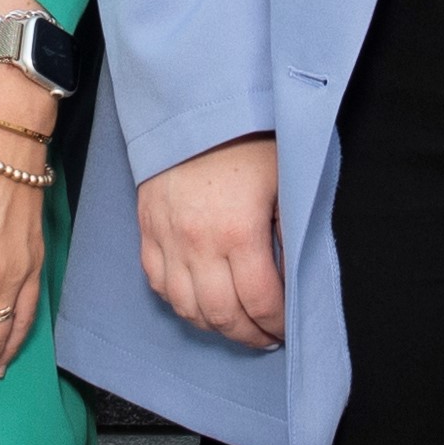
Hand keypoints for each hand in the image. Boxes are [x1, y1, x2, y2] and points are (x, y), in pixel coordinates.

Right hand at [137, 133, 287, 350]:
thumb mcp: (284, 181)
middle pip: (223, 316)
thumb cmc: (245, 139)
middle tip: (266, 337)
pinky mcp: (147, 232)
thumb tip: (295, 273)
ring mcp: (168, 241)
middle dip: (248, 335)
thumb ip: (290, 230)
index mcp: (239, 233)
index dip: (277, 323)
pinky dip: (180, 303)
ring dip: (214, 326)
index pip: (261, 302)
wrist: (191, 107)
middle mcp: (199, 246)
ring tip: (235, 326)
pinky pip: (159, 284)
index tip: (288, 328)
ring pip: (188, 309)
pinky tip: (199, 304)